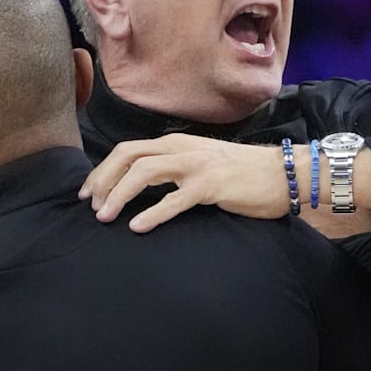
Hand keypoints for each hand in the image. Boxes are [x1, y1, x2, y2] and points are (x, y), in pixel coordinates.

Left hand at [79, 133, 287, 231]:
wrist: (280, 173)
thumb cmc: (241, 174)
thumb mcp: (200, 163)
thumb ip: (173, 168)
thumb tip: (142, 185)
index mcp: (175, 143)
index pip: (127, 149)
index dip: (103, 170)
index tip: (89, 193)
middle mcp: (180, 148)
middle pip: (127, 156)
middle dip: (103, 180)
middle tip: (91, 206)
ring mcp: (195, 165)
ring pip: (143, 172)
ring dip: (118, 195)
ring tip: (105, 217)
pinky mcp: (210, 185)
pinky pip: (173, 199)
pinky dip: (152, 213)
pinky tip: (138, 227)